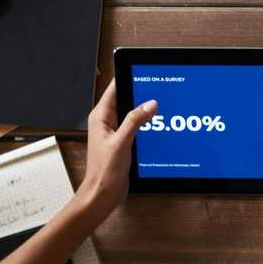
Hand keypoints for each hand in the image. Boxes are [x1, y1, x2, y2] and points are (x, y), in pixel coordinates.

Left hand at [77, 80, 157, 216]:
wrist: (102, 193)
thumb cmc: (104, 171)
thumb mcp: (121, 142)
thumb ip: (135, 121)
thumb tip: (150, 103)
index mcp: (101, 116)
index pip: (115, 87)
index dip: (129, 76)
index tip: (144, 70)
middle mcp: (107, 121)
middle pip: (126, 97)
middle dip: (142, 92)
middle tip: (159, 87)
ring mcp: (115, 130)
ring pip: (133, 111)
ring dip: (145, 108)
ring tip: (162, 104)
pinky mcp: (123, 140)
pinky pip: (137, 124)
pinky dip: (147, 122)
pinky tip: (158, 124)